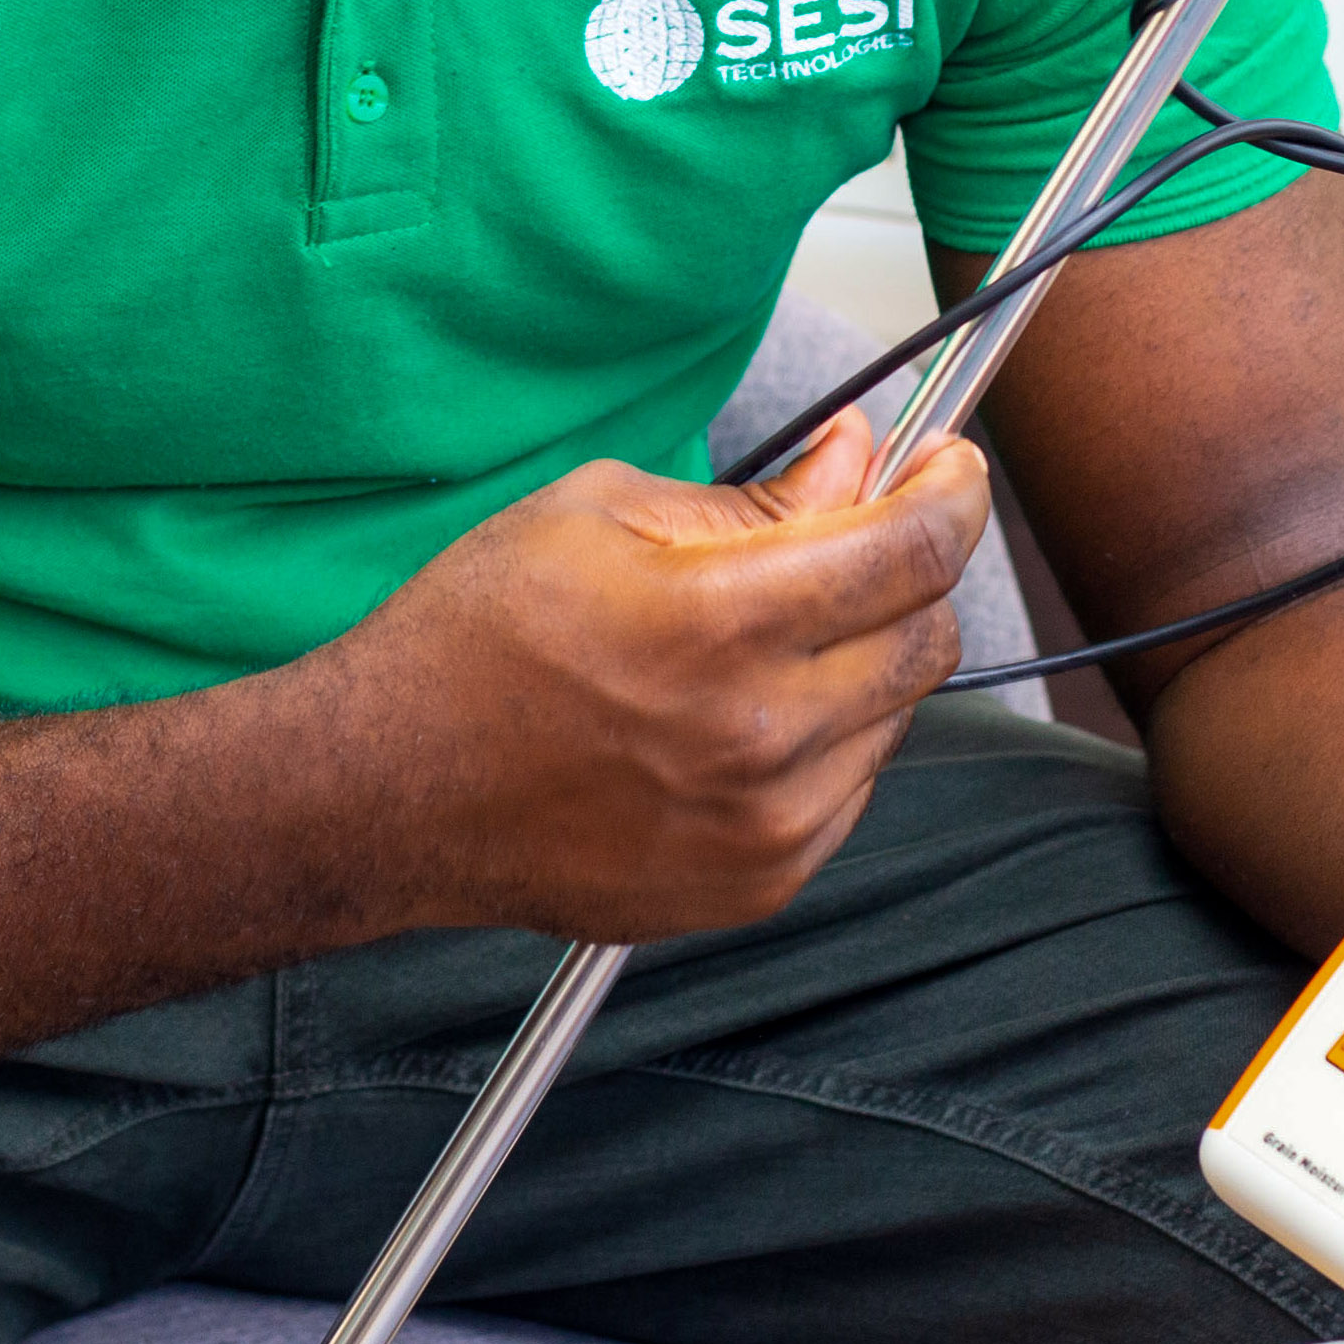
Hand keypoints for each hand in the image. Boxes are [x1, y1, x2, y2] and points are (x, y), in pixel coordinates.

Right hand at [344, 408, 991, 944]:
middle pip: (928, 635)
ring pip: (897, 717)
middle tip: (862, 540)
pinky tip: (738, 716)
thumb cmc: (475, 638)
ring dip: (862, 662)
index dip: (950, 492)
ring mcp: (767, 822)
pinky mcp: (759, 882)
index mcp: (720, 621)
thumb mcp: (603, 515)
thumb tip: (862, 461)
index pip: (913, 550)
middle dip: (913, 573)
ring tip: (759, 641)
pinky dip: (825, 741)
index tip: (947, 468)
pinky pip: (850, 791)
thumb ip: (760, 494)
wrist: (393, 789)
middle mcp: (760, 733)